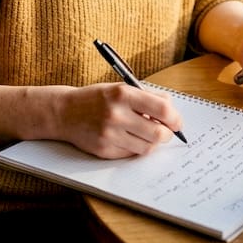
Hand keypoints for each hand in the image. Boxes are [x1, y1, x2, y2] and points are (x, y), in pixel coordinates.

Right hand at [59, 83, 182, 158]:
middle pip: (158, 133)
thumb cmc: (97, 99)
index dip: (175, 118)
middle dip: (167, 134)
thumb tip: (172, 111)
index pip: (162, 109)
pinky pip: (132, 154)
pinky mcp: (104, 150)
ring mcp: (109, 135)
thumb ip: (147, 97)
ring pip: (147, 147)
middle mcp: (116, 115)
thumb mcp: (121, 88)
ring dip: (152, 142)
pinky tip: (130, 138)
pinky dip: (136, 147)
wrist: (65, 112)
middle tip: (166, 131)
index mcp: (123, 94)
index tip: (177, 122)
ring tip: (147, 134)